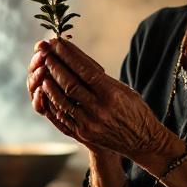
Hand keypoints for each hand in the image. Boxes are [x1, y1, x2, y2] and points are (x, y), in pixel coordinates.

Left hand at [26, 38, 173, 162]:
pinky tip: (47, 91)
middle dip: (55, 65)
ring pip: (62, 100)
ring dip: (50, 83)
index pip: (85, 70)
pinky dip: (52, 102)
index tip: (57, 43)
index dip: (68, 55)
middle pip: (70, 84)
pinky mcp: (84, 134)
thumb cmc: (136, 111)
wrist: (143, 142)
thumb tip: (78, 60)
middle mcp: (100, 109)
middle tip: (45, 52)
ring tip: (43, 69)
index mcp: (113, 94)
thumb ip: (102, 79)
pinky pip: (62, 116)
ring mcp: (90, 124)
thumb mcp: (125, 90)